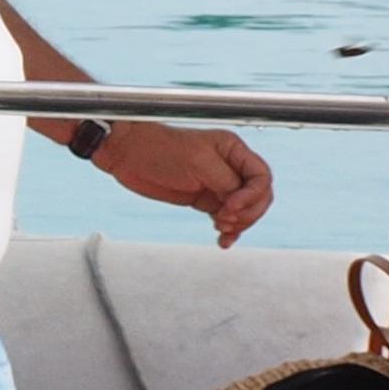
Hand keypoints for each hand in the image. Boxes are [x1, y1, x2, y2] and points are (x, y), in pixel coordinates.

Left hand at [89, 121, 273, 247]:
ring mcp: (217, 184)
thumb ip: (226, 182)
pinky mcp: (204, 198)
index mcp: (232, 149)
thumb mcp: (198, 162)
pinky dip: (229, 231)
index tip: (231, 206)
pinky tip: (223, 240)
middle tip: (225, 220)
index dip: (252, 196)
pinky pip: (227, 218)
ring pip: (244, 210)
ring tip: (221, 229)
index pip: (262, 177)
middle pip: (258, 197)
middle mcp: (229, 166)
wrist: (126, 154)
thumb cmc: (158, 149)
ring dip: (238, 224)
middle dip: (247, 212)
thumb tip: (241, 202)